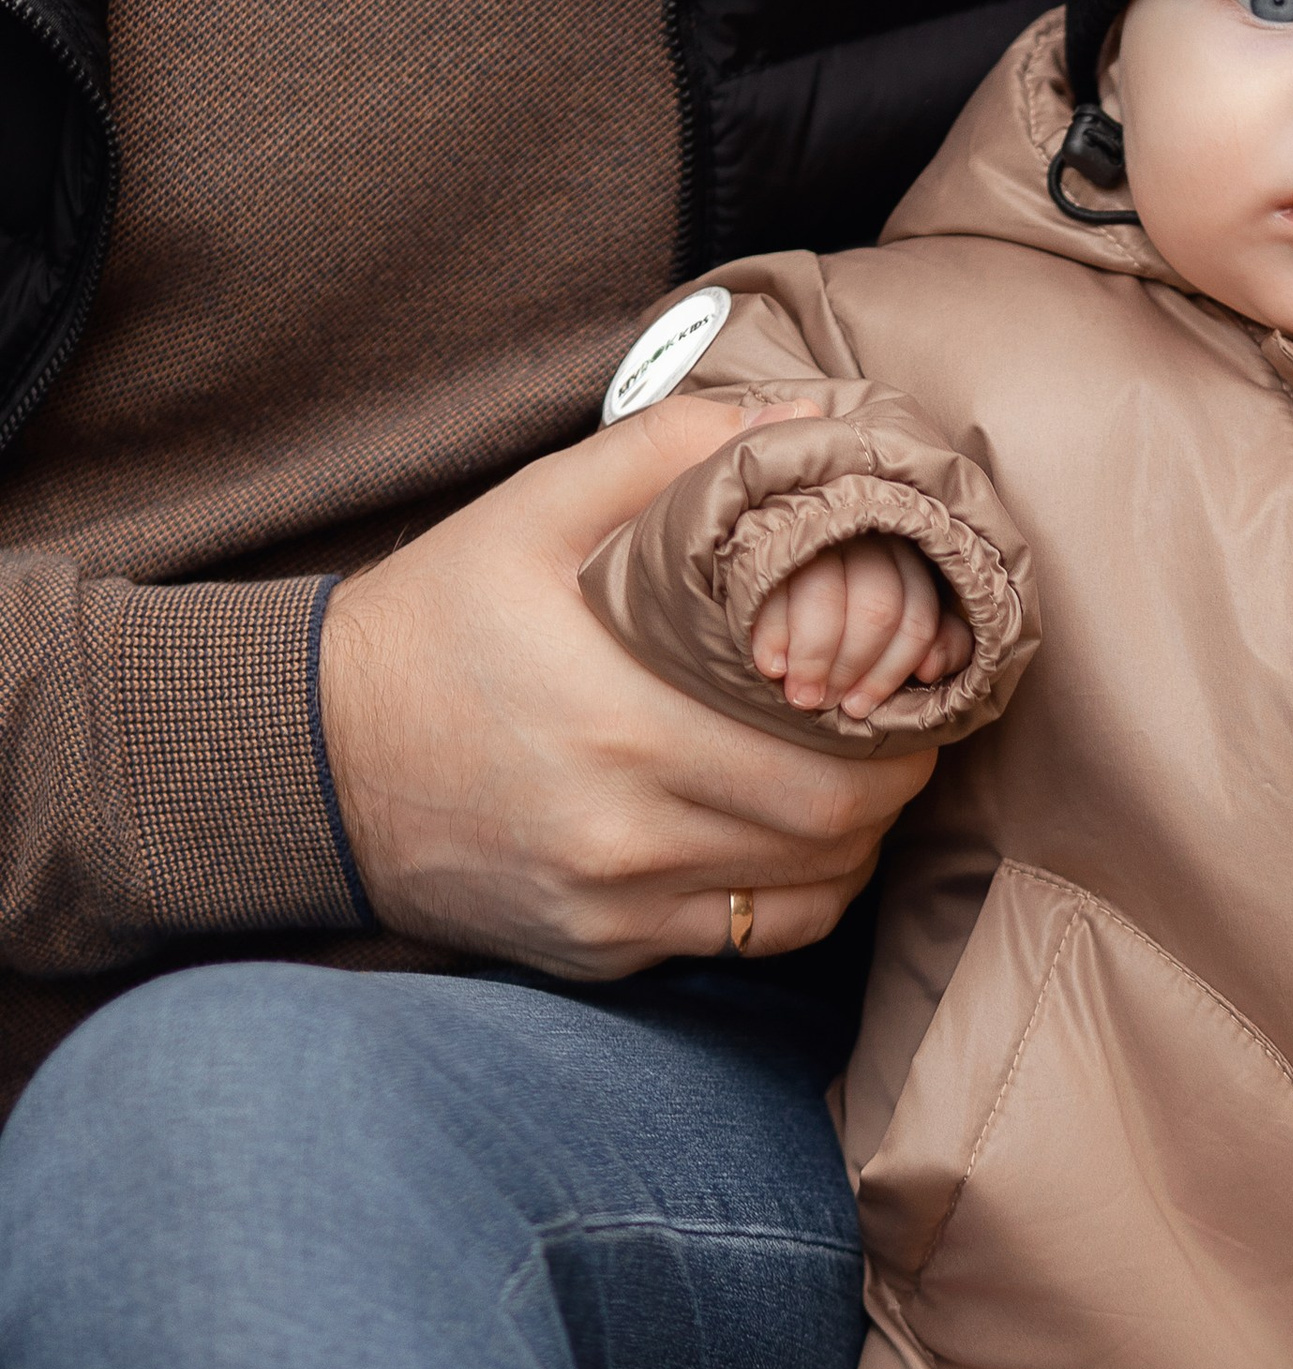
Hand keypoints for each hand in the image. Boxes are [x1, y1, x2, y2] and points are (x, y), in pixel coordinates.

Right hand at [320, 395, 931, 973]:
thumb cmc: (430, 625)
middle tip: (897, 725)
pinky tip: (787, 838)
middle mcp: (627, 834)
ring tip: (850, 775)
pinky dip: (792, 893)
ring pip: (807, 897)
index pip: (837, 764)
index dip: (900, 727)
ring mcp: (616, 907)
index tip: (906, 680)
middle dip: (891, 780)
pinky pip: (746, 942)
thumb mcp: (529, 512)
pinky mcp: (601, 952)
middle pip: (838, 834)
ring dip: (852, 840)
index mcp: (625, 725)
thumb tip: (799, 417)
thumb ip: (667, 455)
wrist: (310, 759)